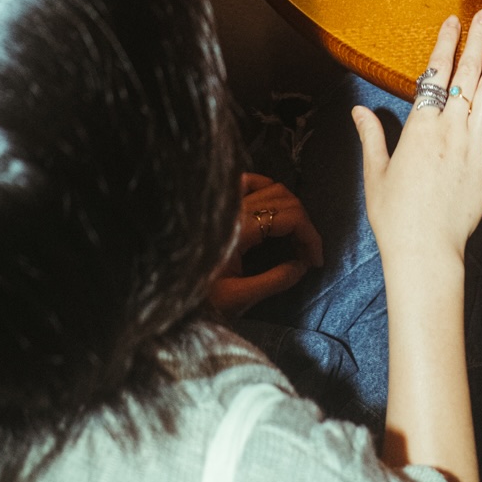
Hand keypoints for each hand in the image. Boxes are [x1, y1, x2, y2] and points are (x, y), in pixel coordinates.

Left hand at [208, 173, 322, 312]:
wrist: (165, 294)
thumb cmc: (198, 300)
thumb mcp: (239, 299)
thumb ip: (274, 281)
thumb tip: (302, 265)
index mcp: (241, 228)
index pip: (291, 216)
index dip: (311, 236)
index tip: (317, 262)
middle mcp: (235, 207)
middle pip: (286, 200)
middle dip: (305, 225)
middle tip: (309, 255)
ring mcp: (226, 202)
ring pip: (272, 188)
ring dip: (292, 209)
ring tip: (296, 237)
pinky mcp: (219, 204)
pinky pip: (249, 181)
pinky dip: (268, 188)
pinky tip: (273, 207)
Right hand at [354, 11, 481, 276]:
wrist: (424, 253)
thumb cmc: (394, 216)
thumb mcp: (376, 173)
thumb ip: (372, 136)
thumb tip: (360, 110)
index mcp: (420, 129)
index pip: (435, 76)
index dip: (444, 45)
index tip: (452, 22)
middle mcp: (451, 132)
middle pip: (466, 77)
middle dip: (476, 42)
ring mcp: (475, 149)